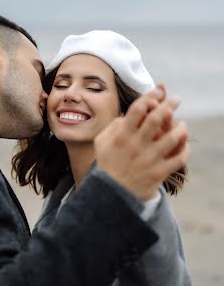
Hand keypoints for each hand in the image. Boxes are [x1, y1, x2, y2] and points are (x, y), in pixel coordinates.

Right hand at [95, 86, 189, 200]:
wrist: (110, 195)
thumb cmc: (107, 165)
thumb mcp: (101, 143)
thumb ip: (113, 126)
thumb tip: (127, 115)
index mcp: (122, 136)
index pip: (138, 109)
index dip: (149, 95)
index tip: (158, 90)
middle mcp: (136, 145)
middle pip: (156, 118)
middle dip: (169, 105)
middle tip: (176, 99)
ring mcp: (148, 159)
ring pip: (172, 138)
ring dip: (180, 128)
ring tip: (182, 125)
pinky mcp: (158, 173)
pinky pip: (178, 159)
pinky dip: (185, 150)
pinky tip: (185, 145)